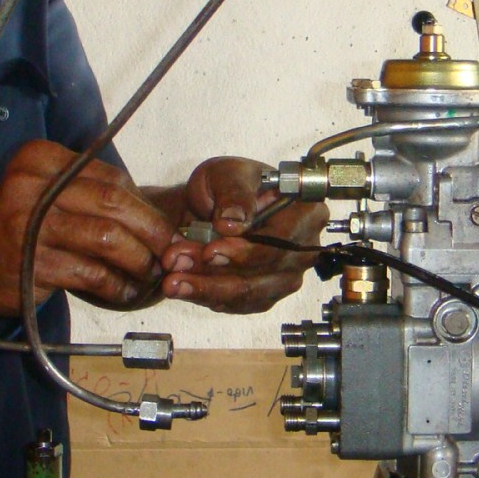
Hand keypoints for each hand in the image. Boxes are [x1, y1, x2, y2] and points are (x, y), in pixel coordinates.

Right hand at [0, 140, 175, 315]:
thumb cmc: (18, 226)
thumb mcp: (46, 192)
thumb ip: (90, 192)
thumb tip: (154, 212)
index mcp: (40, 159)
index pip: (110, 176)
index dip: (144, 203)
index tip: (162, 224)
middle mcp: (32, 185)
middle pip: (113, 203)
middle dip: (152, 230)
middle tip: (170, 250)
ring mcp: (29, 225)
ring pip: (107, 238)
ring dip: (139, 259)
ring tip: (151, 272)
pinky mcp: (31, 263)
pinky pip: (91, 273)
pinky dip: (117, 284)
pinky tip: (126, 290)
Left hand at [160, 157, 327, 313]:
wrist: (211, 205)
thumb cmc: (228, 184)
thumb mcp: (228, 173)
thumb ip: (233, 192)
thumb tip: (233, 221)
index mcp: (306, 212)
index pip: (281, 241)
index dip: (246, 252)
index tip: (210, 251)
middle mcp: (303, 248)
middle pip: (264, 273)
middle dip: (215, 273)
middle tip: (176, 264)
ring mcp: (286, 275)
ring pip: (248, 293)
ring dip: (206, 288)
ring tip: (172, 279)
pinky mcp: (266, 294)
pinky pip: (238, 304)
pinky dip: (207, 296)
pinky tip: (184, 287)